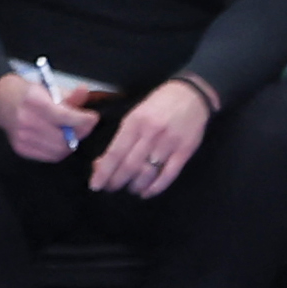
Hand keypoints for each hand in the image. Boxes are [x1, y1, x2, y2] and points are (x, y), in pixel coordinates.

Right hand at [0, 68, 104, 160]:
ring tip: (73, 132)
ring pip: (59, 150)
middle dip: (80, 133)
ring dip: (71, 143)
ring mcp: (22, 137)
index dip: (84, 120)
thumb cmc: (29, 94)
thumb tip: (85, 91)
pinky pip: (50, 156)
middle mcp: (26, 121)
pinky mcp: (22, 149)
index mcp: (34, 102)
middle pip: (63, 137)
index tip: (93, 117)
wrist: (2, 102)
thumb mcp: (50, 88)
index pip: (65, 117)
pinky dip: (59, 150)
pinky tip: (60, 140)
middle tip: (85, 126)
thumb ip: (70, 95)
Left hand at [89, 71, 215, 196]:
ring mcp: (169, 143)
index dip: (104, 172)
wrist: (191, 95)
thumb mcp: (136, 115)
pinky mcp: (184, 151)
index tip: (95, 185)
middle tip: (111, 189)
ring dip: (135, 185)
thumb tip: (104, 162)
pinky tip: (146, 192)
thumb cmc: (159, 105)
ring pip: (148, 172)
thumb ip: (122, 137)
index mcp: (135, 122)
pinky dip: (155, 188)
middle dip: (117, 181)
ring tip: (130, 188)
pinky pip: (168, 175)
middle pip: (130, 165)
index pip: (115, 152)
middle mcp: (151, 133)